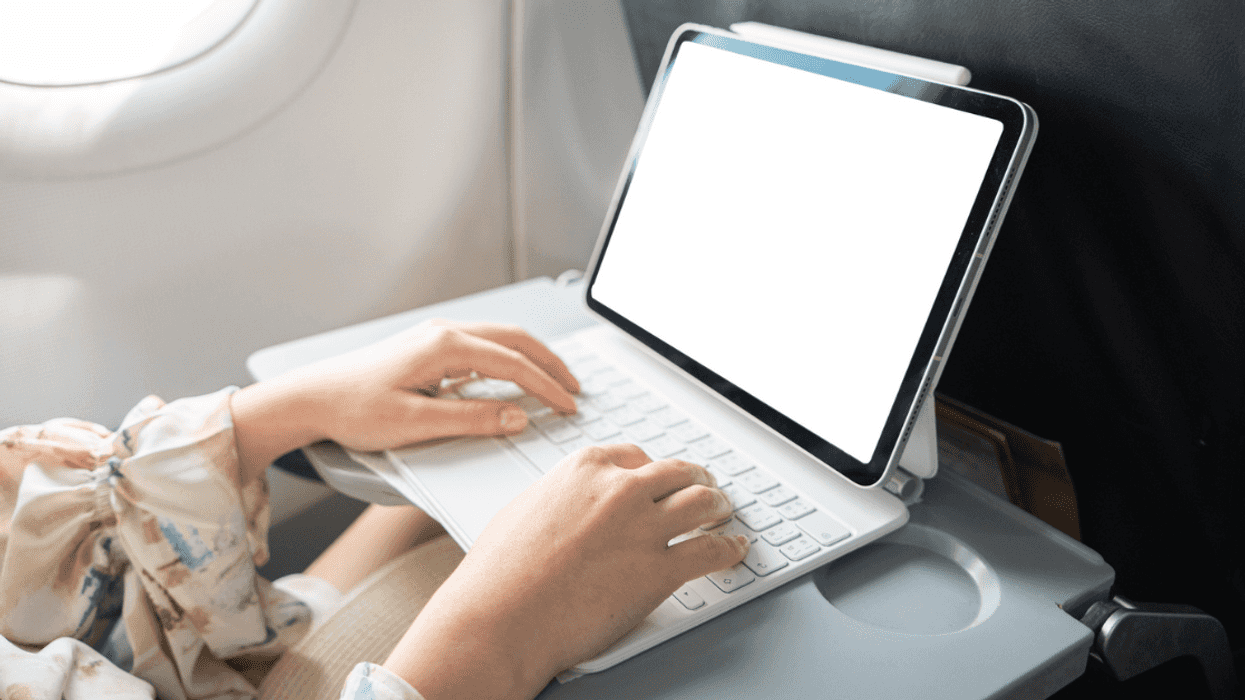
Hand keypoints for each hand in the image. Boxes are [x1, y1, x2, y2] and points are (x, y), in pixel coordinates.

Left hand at [230, 320, 579, 480]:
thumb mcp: (415, 423)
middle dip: (550, 363)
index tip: (568, 406)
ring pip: (499, 338)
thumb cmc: (354, 410)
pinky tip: (513, 376)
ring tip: (554, 380)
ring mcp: (435, 336)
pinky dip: (508, 358)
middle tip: (575, 388)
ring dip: (531, 357)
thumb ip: (471, 420)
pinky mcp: (427, 346)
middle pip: (514, 339)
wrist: (311, 398)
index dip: (546, 387)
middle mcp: (443, 333)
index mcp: (445, 346)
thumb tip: (516, 417)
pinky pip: (482, 345)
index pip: (513, 364)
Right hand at [383, 444, 749, 699]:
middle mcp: (618, 489)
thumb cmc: (497, 576)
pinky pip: (712, 550)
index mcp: (584, 469)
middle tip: (705, 490)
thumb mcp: (524, 510)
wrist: (497, 620)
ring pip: (703, 502)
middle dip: (696, 481)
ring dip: (719, 506)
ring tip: (724, 514)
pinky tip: (734, 548)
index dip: (655, 471)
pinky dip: (730, 547)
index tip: (661, 480)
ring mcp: (642, 528)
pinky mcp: (659, 571)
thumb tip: (572, 502)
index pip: (637, 457)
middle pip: (678, 473)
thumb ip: (560, 497)